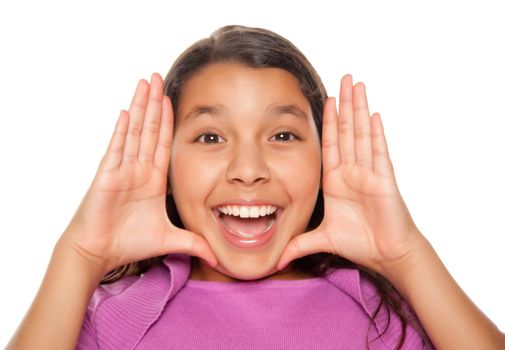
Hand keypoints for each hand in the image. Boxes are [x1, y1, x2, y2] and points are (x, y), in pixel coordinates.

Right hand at [61, 73, 217, 273]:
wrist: (101, 253)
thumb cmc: (129, 243)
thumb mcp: (170, 239)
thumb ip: (194, 244)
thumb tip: (217, 257)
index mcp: (152, 179)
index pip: (163, 143)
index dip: (167, 121)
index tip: (172, 99)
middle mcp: (138, 169)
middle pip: (148, 129)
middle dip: (154, 103)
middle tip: (158, 77)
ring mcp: (122, 170)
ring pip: (134, 132)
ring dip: (140, 107)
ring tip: (145, 83)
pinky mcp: (107, 176)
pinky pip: (117, 150)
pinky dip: (122, 131)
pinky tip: (127, 112)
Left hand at [277, 75, 423, 275]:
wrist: (386, 256)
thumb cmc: (360, 244)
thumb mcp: (322, 239)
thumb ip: (299, 244)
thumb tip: (276, 259)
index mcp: (337, 180)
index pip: (331, 143)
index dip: (329, 121)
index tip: (327, 99)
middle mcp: (352, 172)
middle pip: (347, 131)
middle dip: (345, 104)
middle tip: (345, 77)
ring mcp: (369, 173)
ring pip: (362, 135)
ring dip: (359, 109)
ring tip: (358, 85)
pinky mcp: (383, 181)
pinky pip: (379, 153)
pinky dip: (376, 133)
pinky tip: (373, 114)